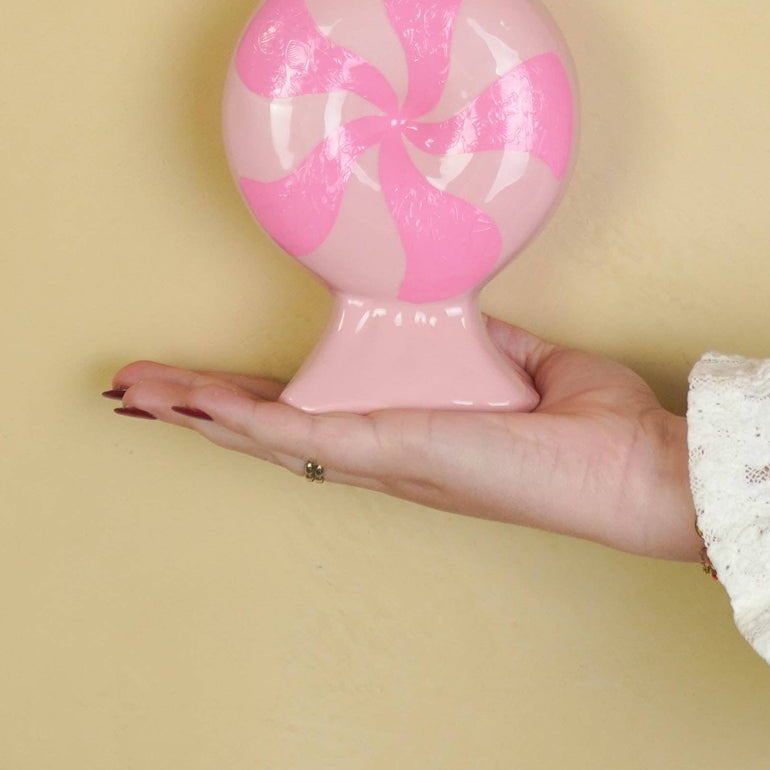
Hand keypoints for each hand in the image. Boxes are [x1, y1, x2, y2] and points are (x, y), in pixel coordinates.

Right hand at [109, 319, 702, 562]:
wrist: (636, 466)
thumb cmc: (596, 431)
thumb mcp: (528, 363)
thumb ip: (484, 340)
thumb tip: (450, 303)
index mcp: (413, 432)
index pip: (312, 415)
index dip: (248, 402)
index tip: (195, 385)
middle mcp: (389, 454)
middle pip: (271, 433)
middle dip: (198, 412)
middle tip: (134, 391)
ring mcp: (390, 458)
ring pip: (272, 437)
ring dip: (202, 414)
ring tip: (140, 395)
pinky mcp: (404, 450)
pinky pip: (310, 435)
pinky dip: (251, 421)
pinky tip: (202, 408)